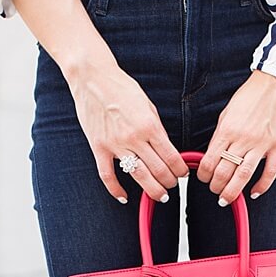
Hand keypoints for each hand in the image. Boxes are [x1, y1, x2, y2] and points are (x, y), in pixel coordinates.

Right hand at [63, 56, 188, 202]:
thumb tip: (166, 149)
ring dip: (153, 190)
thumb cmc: (122, 88)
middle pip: (158, 170)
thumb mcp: (148, 105)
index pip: (171, 156)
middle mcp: (134, 138)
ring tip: (160, 195)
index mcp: (149, 125)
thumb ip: (156, 128)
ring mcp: (115, 145)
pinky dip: (115, 190)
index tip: (183, 173)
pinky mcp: (99, 148)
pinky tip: (124, 197)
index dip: (180, 169)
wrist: (93, 79)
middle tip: (172, 185)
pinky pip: (108, 175)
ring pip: (138, 176)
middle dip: (169, 182)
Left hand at [196, 70, 275, 204]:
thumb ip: (220, 134)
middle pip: (225, 172)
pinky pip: (270, 172)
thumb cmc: (252, 95)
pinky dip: (262, 186)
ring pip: (244, 175)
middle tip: (215, 192)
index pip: (210, 160)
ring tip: (227, 199)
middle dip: (216, 187)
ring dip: (233, 192)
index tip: (203, 178)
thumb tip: (212, 155)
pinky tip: (254, 193)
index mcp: (227, 130)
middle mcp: (243, 139)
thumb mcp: (227, 112)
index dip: (203, 174)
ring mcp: (262, 144)